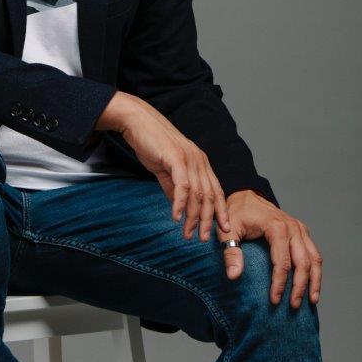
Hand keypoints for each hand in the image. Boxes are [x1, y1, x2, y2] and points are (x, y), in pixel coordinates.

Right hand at [113, 97, 231, 237]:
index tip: (223, 229)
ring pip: (197, 194)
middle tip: (203, 239)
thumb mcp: (166, 169)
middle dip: (208, 220)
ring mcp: (189, 158)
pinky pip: (182, 186)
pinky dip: (179, 204)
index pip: (216, 190)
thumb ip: (174, 187)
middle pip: (209, 195)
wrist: (138, 122)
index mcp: (200, 162)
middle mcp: (199, 160)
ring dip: (193, 217)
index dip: (221, 210)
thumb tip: (179, 207)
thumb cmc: (151, 144)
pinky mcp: (176, 158)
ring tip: (187, 233)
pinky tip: (175, 218)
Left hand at [217, 189, 322, 308]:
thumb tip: (234, 276)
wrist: (246, 195)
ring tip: (311, 300)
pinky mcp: (302, 231)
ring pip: (314, 258)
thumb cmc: (236, 213)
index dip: (279, 283)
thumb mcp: (228, 230)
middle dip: (299, 286)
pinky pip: (313, 252)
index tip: (274, 300)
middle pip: (303, 262)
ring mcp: (299, 228)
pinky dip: (315, 270)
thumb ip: (231, 252)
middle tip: (294, 305)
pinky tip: (312, 285)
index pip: (283, 262)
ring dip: (314, 280)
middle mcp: (292, 227)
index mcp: (276, 226)